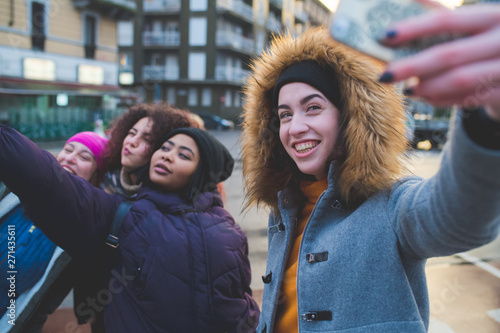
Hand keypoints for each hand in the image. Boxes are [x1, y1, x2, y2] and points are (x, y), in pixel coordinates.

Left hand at [379, 3, 499, 121]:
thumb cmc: (490, 40)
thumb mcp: (477, 21)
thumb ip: (444, 13)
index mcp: (492, 16)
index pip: (446, 20)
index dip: (414, 28)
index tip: (386, 36)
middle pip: (449, 54)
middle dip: (413, 66)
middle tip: (386, 75)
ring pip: (459, 80)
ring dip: (427, 87)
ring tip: (407, 90)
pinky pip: (468, 99)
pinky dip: (444, 99)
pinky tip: (427, 98)